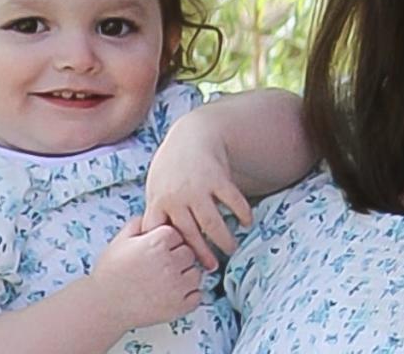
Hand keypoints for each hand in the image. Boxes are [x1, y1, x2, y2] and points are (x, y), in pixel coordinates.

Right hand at [90, 217, 201, 329]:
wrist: (102, 307)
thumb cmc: (109, 274)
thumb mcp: (120, 240)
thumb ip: (139, 223)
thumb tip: (152, 214)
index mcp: (157, 243)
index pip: (178, 233)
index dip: (168, 241)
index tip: (158, 249)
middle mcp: (170, 263)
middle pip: (189, 253)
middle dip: (178, 258)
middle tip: (161, 266)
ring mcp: (176, 287)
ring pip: (196, 274)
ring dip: (185, 276)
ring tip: (165, 280)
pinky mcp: (178, 307)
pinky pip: (197, 295)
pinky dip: (188, 295)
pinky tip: (172, 293)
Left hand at [144, 114, 253, 270]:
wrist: (191, 135)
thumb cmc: (171, 166)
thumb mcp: (156, 188)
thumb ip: (158, 213)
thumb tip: (157, 243)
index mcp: (158, 202)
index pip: (160, 235)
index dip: (170, 251)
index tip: (180, 263)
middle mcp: (177, 198)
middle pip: (190, 235)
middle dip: (203, 255)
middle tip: (212, 267)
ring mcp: (198, 188)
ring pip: (213, 224)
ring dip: (224, 240)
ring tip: (231, 248)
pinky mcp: (218, 179)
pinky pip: (233, 202)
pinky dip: (242, 214)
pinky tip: (247, 222)